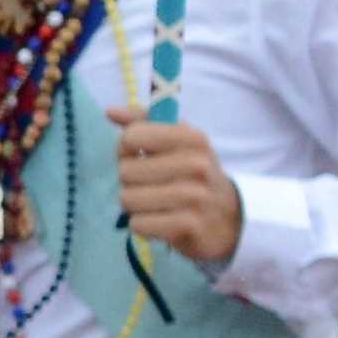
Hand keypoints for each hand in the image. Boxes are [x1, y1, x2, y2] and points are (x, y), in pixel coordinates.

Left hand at [109, 114, 242, 267]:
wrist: (227, 216)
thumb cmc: (193, 173)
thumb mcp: (178, 140)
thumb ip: (143, 121)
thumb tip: (110, 112)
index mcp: (192, 138)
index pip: (131, 136)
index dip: (125, 149)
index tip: (137, 155)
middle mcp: (197, 164)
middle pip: (125, 171)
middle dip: (129, 181)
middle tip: (148, 185)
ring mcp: (195, 196)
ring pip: (128, 199)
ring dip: (134, 205)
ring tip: (153, 203)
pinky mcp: (189, 225)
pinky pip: (138, 223)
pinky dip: (141, 225)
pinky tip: (158, 221)